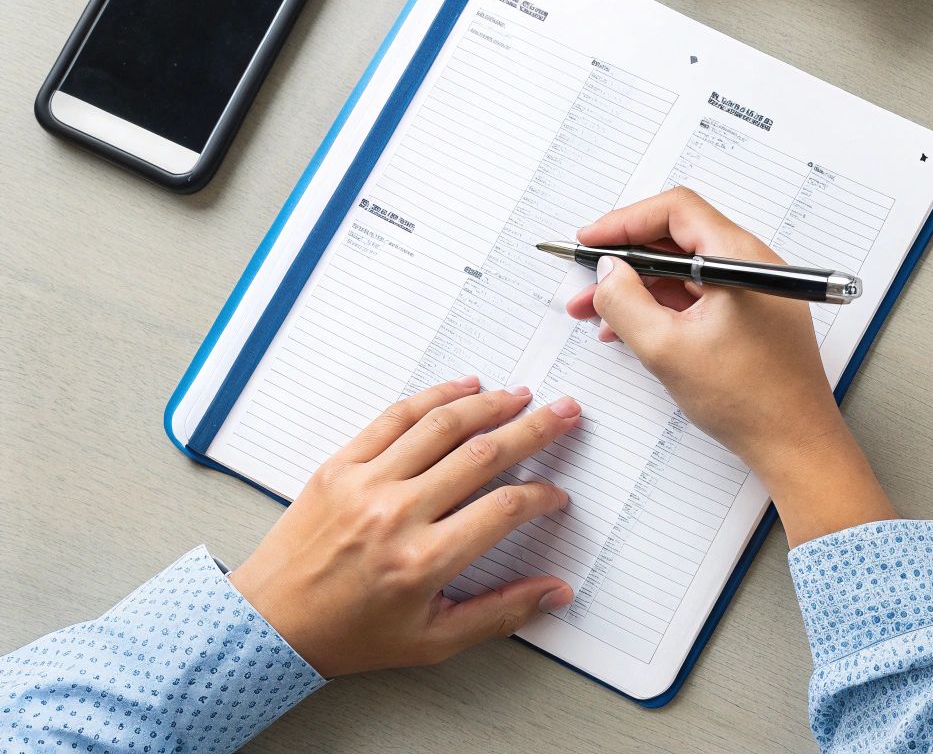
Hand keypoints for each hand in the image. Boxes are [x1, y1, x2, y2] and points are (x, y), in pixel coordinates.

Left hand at [230, 378, 580, 676]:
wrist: (269, 623)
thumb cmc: (351, 635)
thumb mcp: (432, 641)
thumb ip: (500, 614)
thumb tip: (557, 592)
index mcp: (424, 561)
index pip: (505, 509)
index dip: (542, 496)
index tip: (556, 495)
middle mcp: (397, 514)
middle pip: (483, 455)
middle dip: (535, 430)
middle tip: (566, 413)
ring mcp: (366, 484)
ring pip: (442, 426)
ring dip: (490, 405)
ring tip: (522, 396)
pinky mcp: (340, 466)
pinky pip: (395, 418)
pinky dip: (434, 397)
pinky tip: (465, 388)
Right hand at [564, 187, 894, 544]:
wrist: (796, 443)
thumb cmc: (749, 399)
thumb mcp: (666, 348)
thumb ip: (625, 302)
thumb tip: (607, 271)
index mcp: (739, 258)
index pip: (676, 211)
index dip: (624, 222)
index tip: (590, 242)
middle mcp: (751, 265)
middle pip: (677, 239)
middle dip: (624, 260)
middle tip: (585, 282)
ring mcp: (754, 291)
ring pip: (684, 272)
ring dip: (638, 288)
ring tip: (594, 314)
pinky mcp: (751, 316)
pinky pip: (698, 297)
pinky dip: (662, 308)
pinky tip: (629, 330)